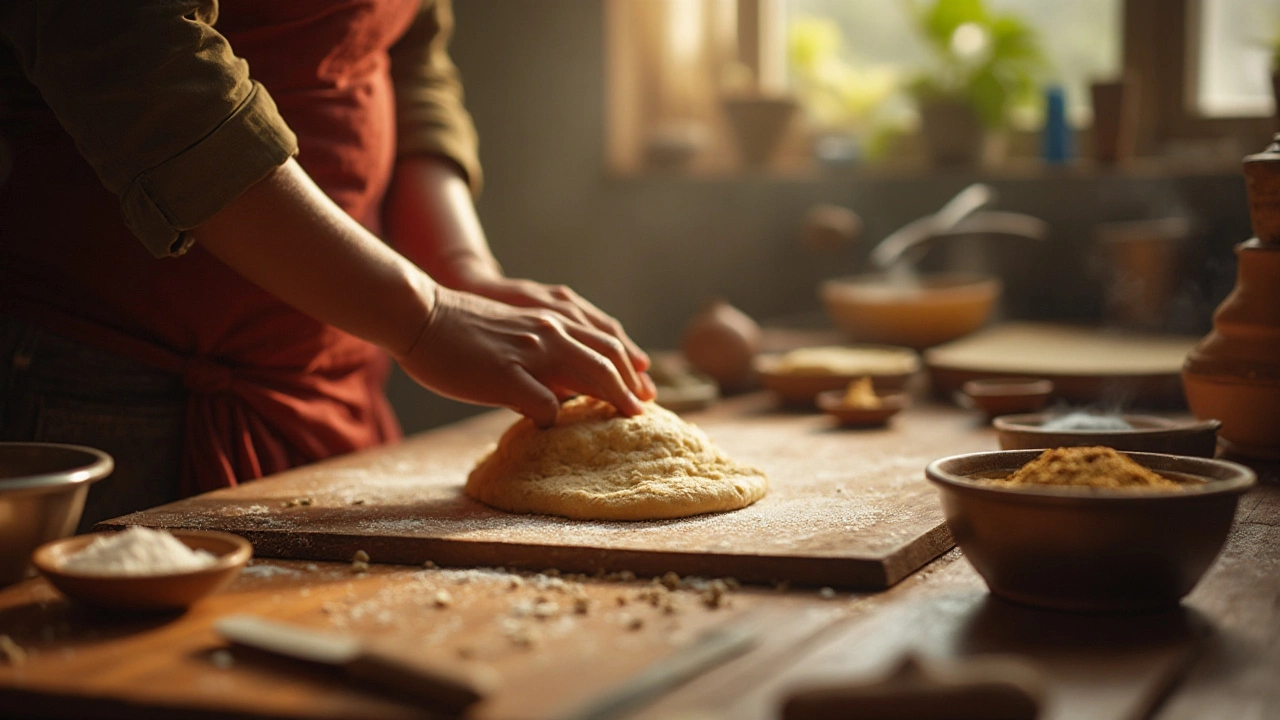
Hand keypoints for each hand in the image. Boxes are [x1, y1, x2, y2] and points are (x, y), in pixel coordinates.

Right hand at [395, 286, 647, 426]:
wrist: (420, 316)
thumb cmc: (460, 333)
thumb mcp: (514, 336)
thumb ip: (542, 354)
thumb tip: (565, 391)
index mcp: (550, 322)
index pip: (604, 342)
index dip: (630, 365)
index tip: (643, 388)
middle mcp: (549, 332)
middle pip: (609, 358)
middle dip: (632, 385)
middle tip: (645, 409)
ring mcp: (530, 352)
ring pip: (592, 374)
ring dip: (614, 399)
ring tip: (626, 420)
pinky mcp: (506, 375)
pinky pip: (547, 405)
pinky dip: (558, 420)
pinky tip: (555, 431)